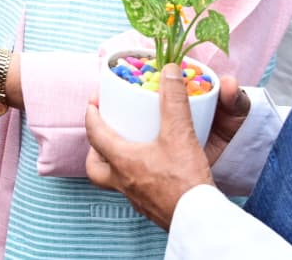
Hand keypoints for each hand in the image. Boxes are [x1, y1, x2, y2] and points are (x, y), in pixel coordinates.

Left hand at [84, 64, 249, 228]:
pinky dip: (136, 175)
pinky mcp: (150, 207)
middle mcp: (123, 181)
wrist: (200, 220)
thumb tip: (169, 71)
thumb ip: (174, 101)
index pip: (95, 133)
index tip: (94, 101)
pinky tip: (151, 168)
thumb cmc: (185, 181)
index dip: (91, 114)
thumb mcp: (179, 134)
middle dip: (95, 147)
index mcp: (122, 160)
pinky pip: (133, 189)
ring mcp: (136, 197)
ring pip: (112, 179)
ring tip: (126, 149)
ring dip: (114, 162)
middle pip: (95, 166)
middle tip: (105, 132)